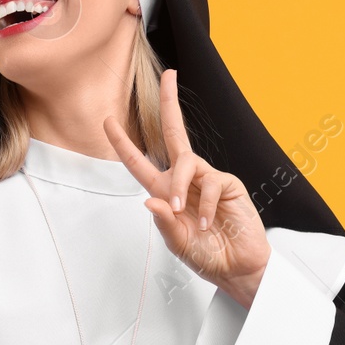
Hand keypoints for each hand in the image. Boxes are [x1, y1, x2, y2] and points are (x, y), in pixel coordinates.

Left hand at [102, 69, 270, 308]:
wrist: (237, 268)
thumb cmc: (206, 256)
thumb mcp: (177, 243)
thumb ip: (165, 222)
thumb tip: (150, 201)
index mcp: (165, 192)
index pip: (140, 162)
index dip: (123, 143)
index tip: (107, 121)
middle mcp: (185, 179)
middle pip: (174, 133)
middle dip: (169, 103)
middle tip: (168, 76)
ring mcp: (207, 179)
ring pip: (187, 162)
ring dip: (181, 186)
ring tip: (188, 214)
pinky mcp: (229, 184)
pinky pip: (212, 183)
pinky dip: (206, 205)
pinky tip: (208, 223)